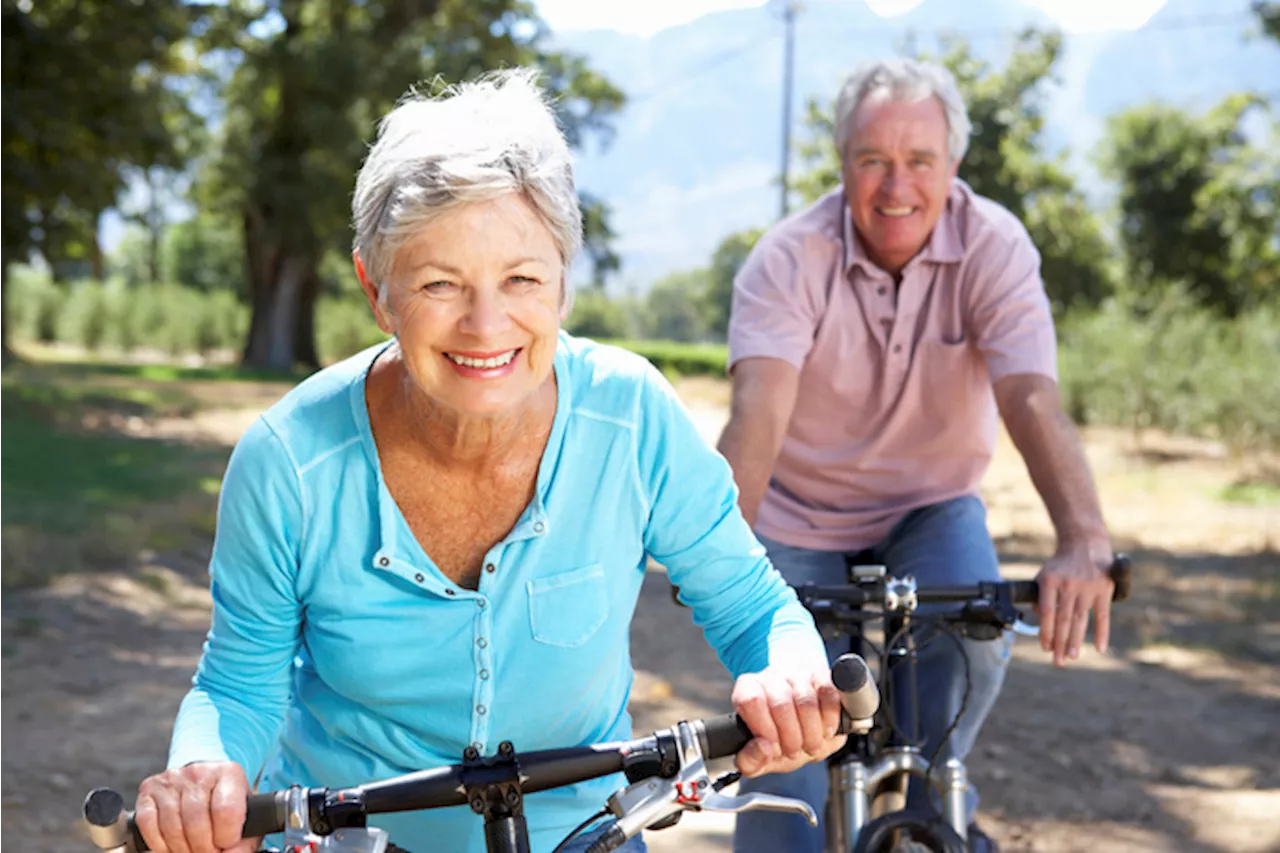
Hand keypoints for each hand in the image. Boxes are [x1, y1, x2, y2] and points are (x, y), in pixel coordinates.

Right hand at [134, 761, 257, 852]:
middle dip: (202, 848)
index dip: (226, 837)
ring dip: (181, 848)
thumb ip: (242, 841)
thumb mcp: (243, 817)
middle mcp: (199, 771)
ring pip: (172, 826)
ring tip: (192, 850)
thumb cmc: (224, 803)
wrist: (204, 784)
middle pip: (196, 821)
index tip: (226, 844)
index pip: (226, 810)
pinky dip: (159, 843)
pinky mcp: (149, 789)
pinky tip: (171, 845)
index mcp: (228, 773)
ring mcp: (172, 778)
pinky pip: (148, 823)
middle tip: (208, 851)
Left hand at [731, 664, 846, 777]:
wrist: (806, 722)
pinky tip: (825, 731)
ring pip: (806, 701)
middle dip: (791, 738)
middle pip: (780, 704)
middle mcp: (772, 677)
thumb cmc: (780, 737)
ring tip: (811, 745)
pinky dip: (830, 720)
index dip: (764, 729)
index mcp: (748, 690)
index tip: (774, 747)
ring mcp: (798, 673)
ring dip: (812, 734)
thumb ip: (750, 761)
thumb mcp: (761, 756)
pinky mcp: (823, 675)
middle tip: (794, 752)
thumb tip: (762, 748)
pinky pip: (828, 694)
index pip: (750, 701)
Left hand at [1036, 547, 1113, 666]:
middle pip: (1063, 620)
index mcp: (1050, 581)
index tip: (1045, 648)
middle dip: (1060, 643)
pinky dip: (1102, 632)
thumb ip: (1040, 596)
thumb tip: (1038, 616)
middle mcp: (1068, 585)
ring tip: (1072, 657)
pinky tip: (1099, 648)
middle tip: (1058, 661)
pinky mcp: (1104, 589)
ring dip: (1076, 641)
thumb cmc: (1061, 565)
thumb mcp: (1045, 575)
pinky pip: (1103, 615)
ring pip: (1080, 620)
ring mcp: (1088, 587)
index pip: (1047, 612)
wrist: (1085, 543)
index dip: (1046, 632)